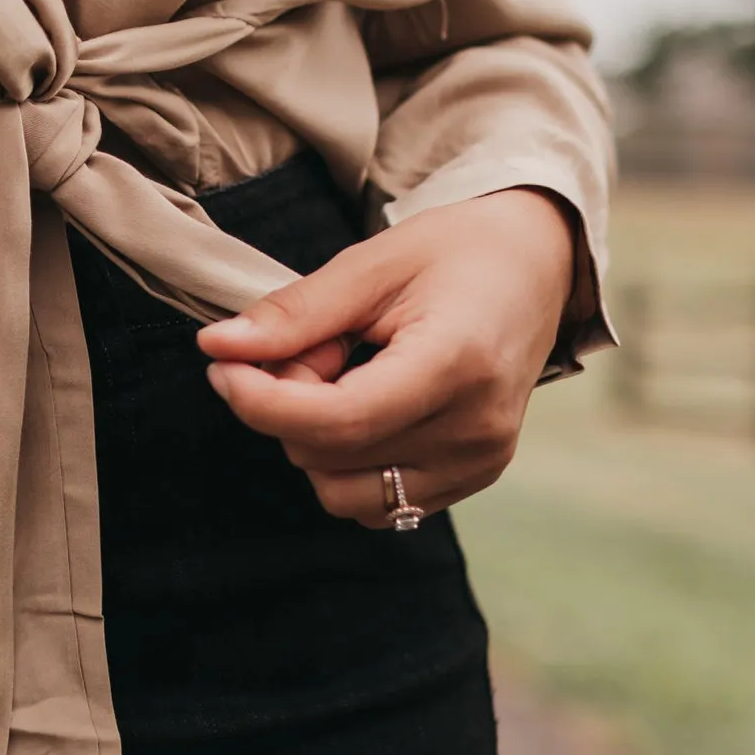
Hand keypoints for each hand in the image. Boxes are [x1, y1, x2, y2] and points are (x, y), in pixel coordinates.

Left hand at [194, 189, 578, 526]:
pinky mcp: (475, 477)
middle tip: (308, 345)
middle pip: (330, 456)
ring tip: (340, 376)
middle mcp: (476, 428)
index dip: (261, 402)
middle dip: (287, 406)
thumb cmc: (456, 252)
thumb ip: (295, 313)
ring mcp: (480, 462)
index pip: (337, 421)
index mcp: (457, 363)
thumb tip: (217, 347)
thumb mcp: (371, 264)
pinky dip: (346, 462)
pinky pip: (378, 503)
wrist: (538, 265)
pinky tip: (365, 404)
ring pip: (344, 494)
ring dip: (314, 442)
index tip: (223, 367)